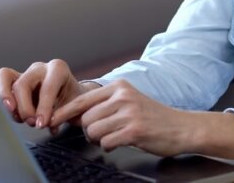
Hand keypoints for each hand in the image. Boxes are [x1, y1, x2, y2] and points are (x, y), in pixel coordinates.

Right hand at [0, 59, 94, 129]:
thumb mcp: (75, 107)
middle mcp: (40, 67)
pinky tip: (14, 113)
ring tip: (19, 118)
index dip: (44, 108)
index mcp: (58, 69)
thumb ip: (62, 115)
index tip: (42, 124)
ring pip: (6, 78)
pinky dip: (4, 97)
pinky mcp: (15, 78)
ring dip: (10, 103)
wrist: (72, 96)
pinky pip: (2, 79)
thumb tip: (45, 123)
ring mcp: (26, 72)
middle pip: (23, 84)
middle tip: (32, 123)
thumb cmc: (74, 100)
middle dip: (25, 108)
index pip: (47, 88)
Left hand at [49, 79, 198, 156]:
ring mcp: (129, 112)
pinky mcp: (134, 130)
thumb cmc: (153, 118)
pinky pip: (106, 142)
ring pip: (94, 131)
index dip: (64, 113)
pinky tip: (121, 142)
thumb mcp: (129, 101)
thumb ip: (105, 105)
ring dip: (99, 140)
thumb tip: (74, 115)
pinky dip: (110, 146)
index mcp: (119, 87)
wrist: (182, 128)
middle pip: (85, 118)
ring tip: (114, 137)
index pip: (82, 100)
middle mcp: (123, 96)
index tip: (51, 120)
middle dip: (89, 131)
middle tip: (102, 135)